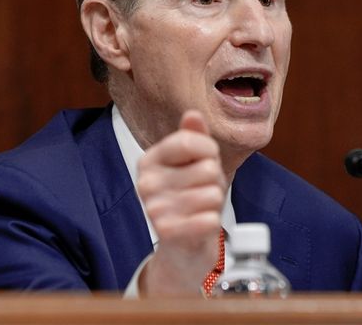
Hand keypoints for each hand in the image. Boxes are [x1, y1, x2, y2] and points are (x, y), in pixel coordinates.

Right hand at [136, 110, 226, 295]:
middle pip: (207, 168)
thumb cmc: (192, 197)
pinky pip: (210, 219)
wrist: (184, 246)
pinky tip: (201, 225)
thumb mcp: (195, 163)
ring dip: (215, 203)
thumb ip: (194, 137)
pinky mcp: (167, 234)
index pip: (190, 141)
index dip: (210, 150)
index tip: (208, 160)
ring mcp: (154, 209)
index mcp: (149, 160)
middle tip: (202, 192)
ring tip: (201, 209)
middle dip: (215, 181)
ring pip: (213, 194)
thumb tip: (193, 114)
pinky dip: (213, 222)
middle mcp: (146, 183)